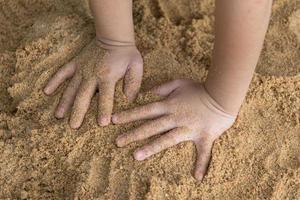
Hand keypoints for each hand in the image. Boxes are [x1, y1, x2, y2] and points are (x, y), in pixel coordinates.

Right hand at [44, 39, 142, 127]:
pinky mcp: (75, 64)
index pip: (106, 97)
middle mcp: (92, 75)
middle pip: (84, 96)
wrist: (113, 37)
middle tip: (73, 126)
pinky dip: (54, 81)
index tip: (102, 124)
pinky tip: (46, 91)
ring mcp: (82, 69)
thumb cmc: (127, 54)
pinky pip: (62, 72)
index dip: (104, 110)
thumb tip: (129, 101)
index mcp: (108, 77)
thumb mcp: (135, 67)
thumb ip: (133, 84)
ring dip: (64, 102)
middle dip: (78, 111)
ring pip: (71, 88)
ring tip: (58, 116)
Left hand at [112, 79, 235, 180]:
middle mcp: (175, 118)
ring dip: (151, 148)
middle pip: (151, 126)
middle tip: (117, 141)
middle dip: (133, 133)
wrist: (222, 94)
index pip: (145, 110)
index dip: (129, 115)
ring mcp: (188, 129)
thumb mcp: (179, 83)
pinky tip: (197, 177)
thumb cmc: (200, 88)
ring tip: (136, 156)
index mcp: (169, 105)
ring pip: (167, 139)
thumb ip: (162, 88)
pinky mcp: (204, 137)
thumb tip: (147, 93)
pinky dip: (202, 164)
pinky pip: (204, 153)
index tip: (114, 120)